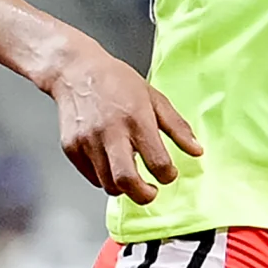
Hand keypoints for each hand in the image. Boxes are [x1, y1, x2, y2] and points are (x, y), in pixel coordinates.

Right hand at [48, 39, 200, 204]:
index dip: (167, 175)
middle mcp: (110, 133)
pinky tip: (110, 162)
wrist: (75, 71)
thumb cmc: (115, 81)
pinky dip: (104, 176)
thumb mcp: (154, 98)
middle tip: (150, 192)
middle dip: (143, 195)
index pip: (158, 162)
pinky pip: (91, 176)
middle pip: (127, 181)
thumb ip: (176, 127)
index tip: (168, 173)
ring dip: (123, 186)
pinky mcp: (71, 148)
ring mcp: (87, 142)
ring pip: (107, 184)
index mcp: (136, 119)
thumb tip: (196, 150)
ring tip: (129, 174)